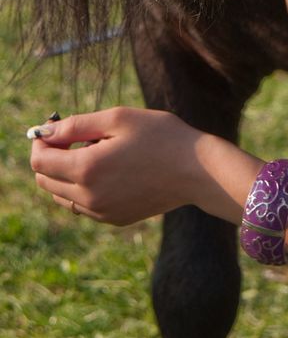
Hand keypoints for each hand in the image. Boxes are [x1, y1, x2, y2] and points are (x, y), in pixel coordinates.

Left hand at [29, 107, 201, 225]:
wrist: (196, 170)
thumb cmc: (161, 136)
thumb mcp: (119, 118)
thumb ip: (77, 125)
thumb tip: (45, 132)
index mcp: (87, 169)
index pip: (40, 161)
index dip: (42, 142)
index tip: (57, 128)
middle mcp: (88, 197)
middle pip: (45, 180)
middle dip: (52, 157)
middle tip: (76, 137)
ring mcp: (101, 212)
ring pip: (62, 195)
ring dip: (68, 173)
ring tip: (99, 152)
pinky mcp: (113, 219)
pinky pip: (83, 205)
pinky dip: (84, 188)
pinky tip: (112, 170)